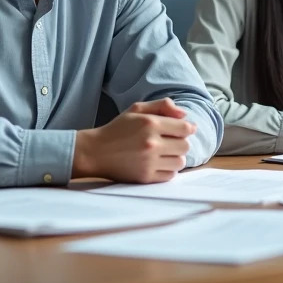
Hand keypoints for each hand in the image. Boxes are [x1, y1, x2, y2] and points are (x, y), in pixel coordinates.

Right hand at [73, 98, 195, 182]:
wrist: (94, 152)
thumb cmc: (117, 129)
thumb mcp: (137, 110)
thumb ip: (162, 106)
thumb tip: (185, 114)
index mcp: (151, 124)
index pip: (185, 128)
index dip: (187, 128)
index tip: (182, 130)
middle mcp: (151, 143)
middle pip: (185, 146)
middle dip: (180, 143)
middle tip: (170, 142)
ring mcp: (148, 162)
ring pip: (180, 162)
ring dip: (175, 157)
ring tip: (165, 153)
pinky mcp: (145, 177)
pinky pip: (170, 176)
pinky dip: (168, 170)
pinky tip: (158, 163)